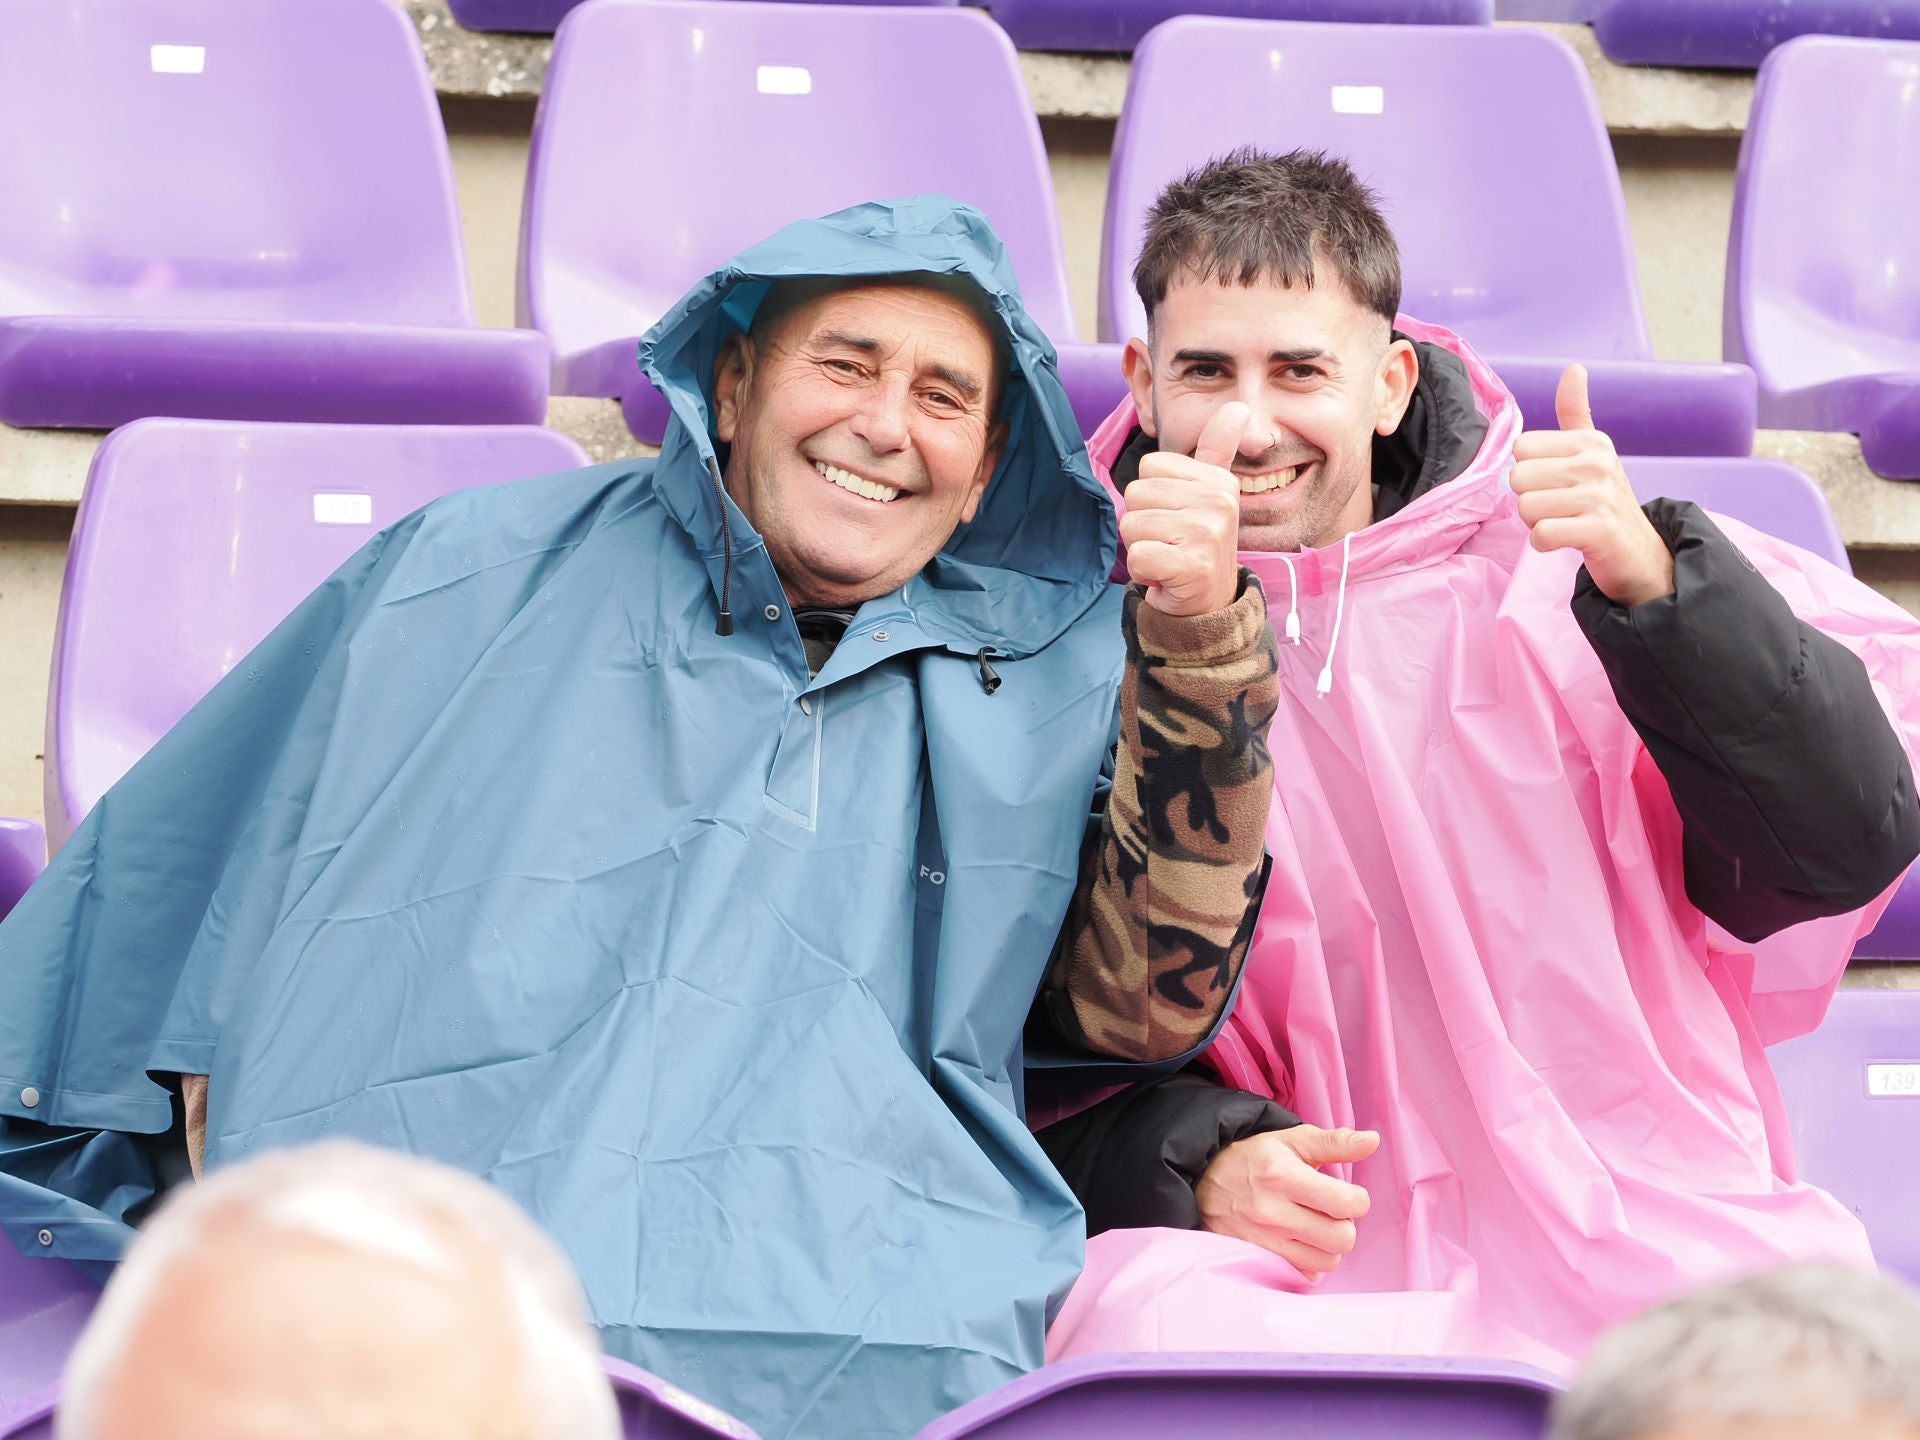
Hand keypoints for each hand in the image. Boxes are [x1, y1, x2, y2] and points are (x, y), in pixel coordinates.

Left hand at [1121, 401, 1248, 616]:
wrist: (1209, 603)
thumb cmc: (1198, 544)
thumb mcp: (1210, 492)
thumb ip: (1217, 449)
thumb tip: (1237, 406)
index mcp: (1218, 480)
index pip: (1150, 465)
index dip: (1152, 495)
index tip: (1177, 515)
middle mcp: (1218, 501)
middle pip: (1136, 493)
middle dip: (1144, 523)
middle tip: (1171, 541)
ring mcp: (1207, 533)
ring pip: (1132, 525)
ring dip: (1143, 548)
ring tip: (1169, 557)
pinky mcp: (1191, 565)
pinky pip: (1137, 556)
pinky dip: (1144, 572)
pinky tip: (1167, 576)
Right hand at [1195, 1123, 1377, 1278]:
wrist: (1203, 1181)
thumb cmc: (1253, 1157)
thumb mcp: (1290, 1140)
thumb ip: (1334, 1142)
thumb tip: (1372, 1140)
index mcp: (1284, 1176)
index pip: (1346, 1203)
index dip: (1357, 1199)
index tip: (1347, 1194)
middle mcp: (1272, 1211)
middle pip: (1341, 1239)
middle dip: (1344, 1225)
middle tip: (1330, 1212)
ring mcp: (1262, 1240)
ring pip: (1326, 1262)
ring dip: (1327, 1245)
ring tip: (1314, 1227)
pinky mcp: (1256, 1259)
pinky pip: (1303, 1275)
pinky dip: (1308, 1262)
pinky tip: (1299, 1242)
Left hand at [1511, 365, 1673, 607]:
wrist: (1640, 553)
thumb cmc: (1604, 501)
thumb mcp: (1593, 452)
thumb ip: (1576, 413)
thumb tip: (1574, 367)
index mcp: (1591, 441)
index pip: (1522, 447)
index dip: (1530, 471)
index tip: (1557, 484)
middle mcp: (1597, 462)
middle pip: (1518, 478)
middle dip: (1530, 500)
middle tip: (1560, 508)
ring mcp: (1600, 496)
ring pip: (1526, 508)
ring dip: (1537, 523)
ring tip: (1566, 523)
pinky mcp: (1599, 530)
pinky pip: (1541, 534)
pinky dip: (1544, 544)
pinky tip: (1566, 541)